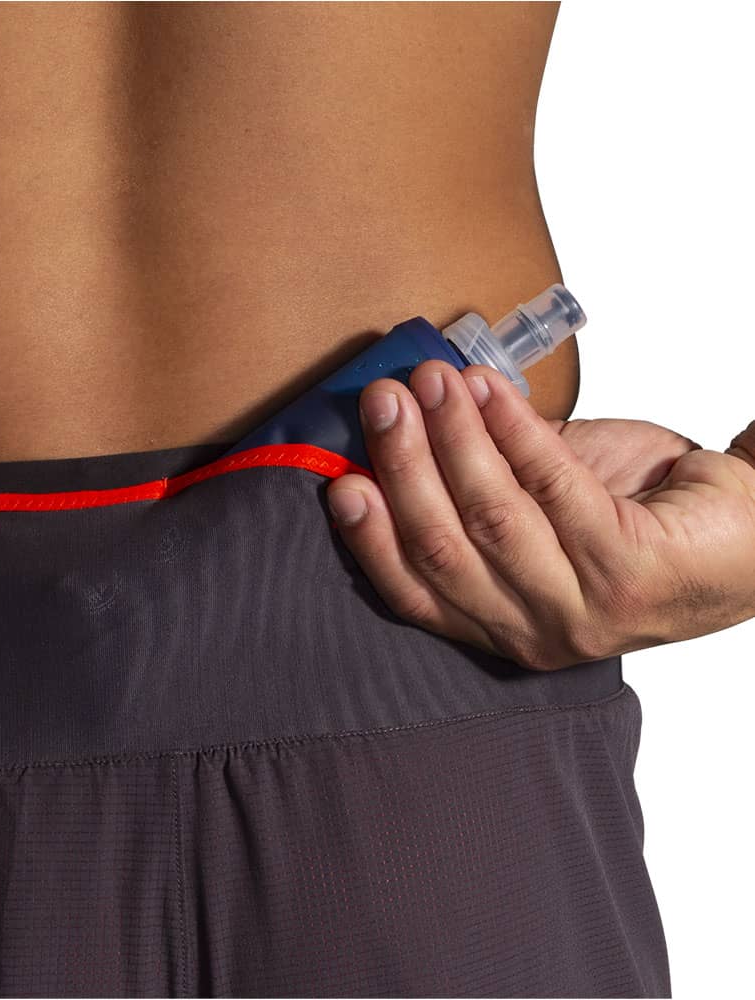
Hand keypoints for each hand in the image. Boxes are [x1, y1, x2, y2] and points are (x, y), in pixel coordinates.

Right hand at [325, 360, 754, 669]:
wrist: (743, 532)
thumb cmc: (634, 520)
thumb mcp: (537, 511)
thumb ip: (482, 483)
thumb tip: (416, 418)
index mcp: (500, 622)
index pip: (414, 591)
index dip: (371, 537)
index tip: (340, 477)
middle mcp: (534, 631)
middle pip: (442, 548)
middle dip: (404, 466)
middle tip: (384, 399)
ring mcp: (583, 610)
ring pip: (492, 517)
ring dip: (454, 438)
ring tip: (434, 381)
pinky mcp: (629, 573)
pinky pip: (554, 487)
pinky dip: (515, 430)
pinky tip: (489, 390)